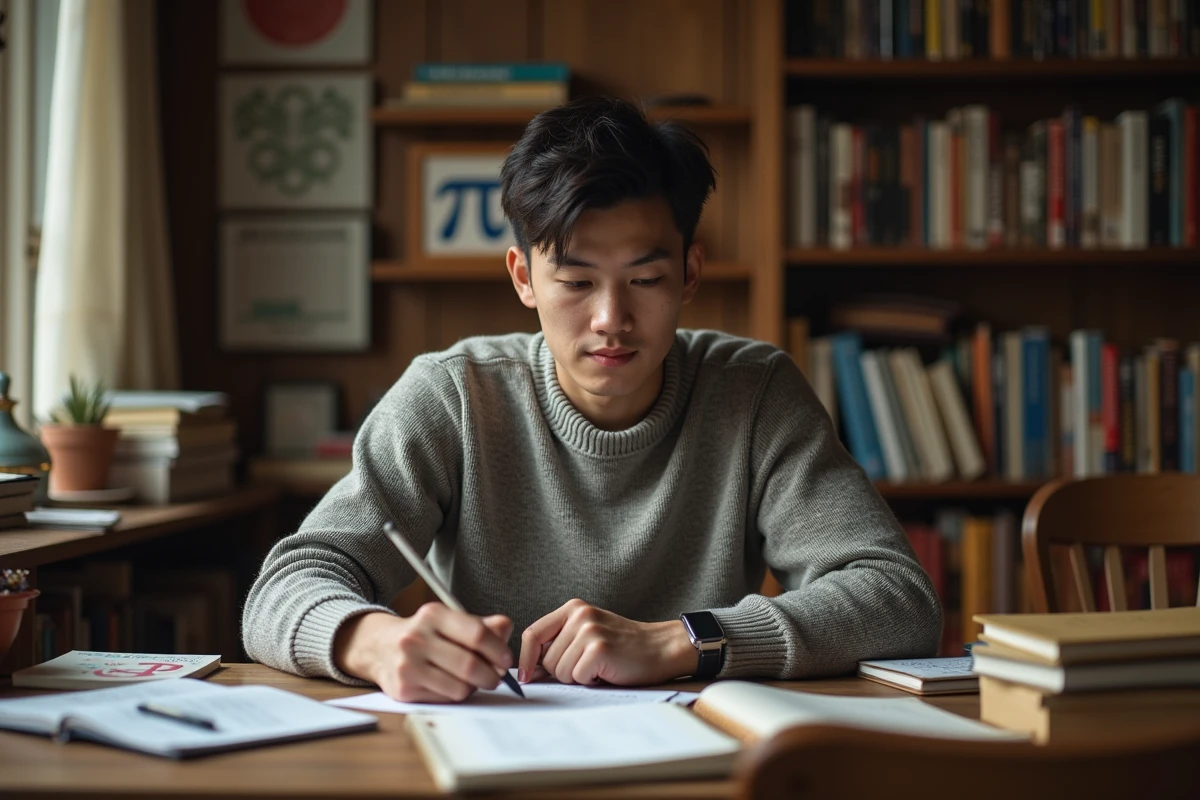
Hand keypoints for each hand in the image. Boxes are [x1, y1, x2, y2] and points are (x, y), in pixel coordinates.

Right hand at [333, 605, 513, 702]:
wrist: (380, 648)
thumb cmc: (426, 634)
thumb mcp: (451, 621)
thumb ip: (482, 625)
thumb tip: (505, 629)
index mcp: (433, 614)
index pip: (476, 633)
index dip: (498, 650)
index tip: (506, 659)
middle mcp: (416, 638)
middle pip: (470, 664)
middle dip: (491, 675)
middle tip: (495, 677)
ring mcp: (407, 665)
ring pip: (459, 687)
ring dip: (473, 687)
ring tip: (471, 680)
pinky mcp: (403, 689)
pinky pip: (445, 699)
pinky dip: (455, 695)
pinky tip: (451, 685)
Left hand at [517, 599, 696, 686]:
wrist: (661, 648)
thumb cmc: (623, 647)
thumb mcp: (588, 634)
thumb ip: (559, 645)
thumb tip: (528, 671)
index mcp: (573, 608)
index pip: (532, 634)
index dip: (526, 659)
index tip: (527, 677)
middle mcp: (579, 615)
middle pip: (545, 659)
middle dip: (561, 671)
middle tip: (588, 666)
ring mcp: (589, 630)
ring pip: (559, 671)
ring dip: (577, 677)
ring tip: (599, 666)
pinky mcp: (599, 649)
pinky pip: (577, 677)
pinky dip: (590, 681)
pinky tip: (607, 671)